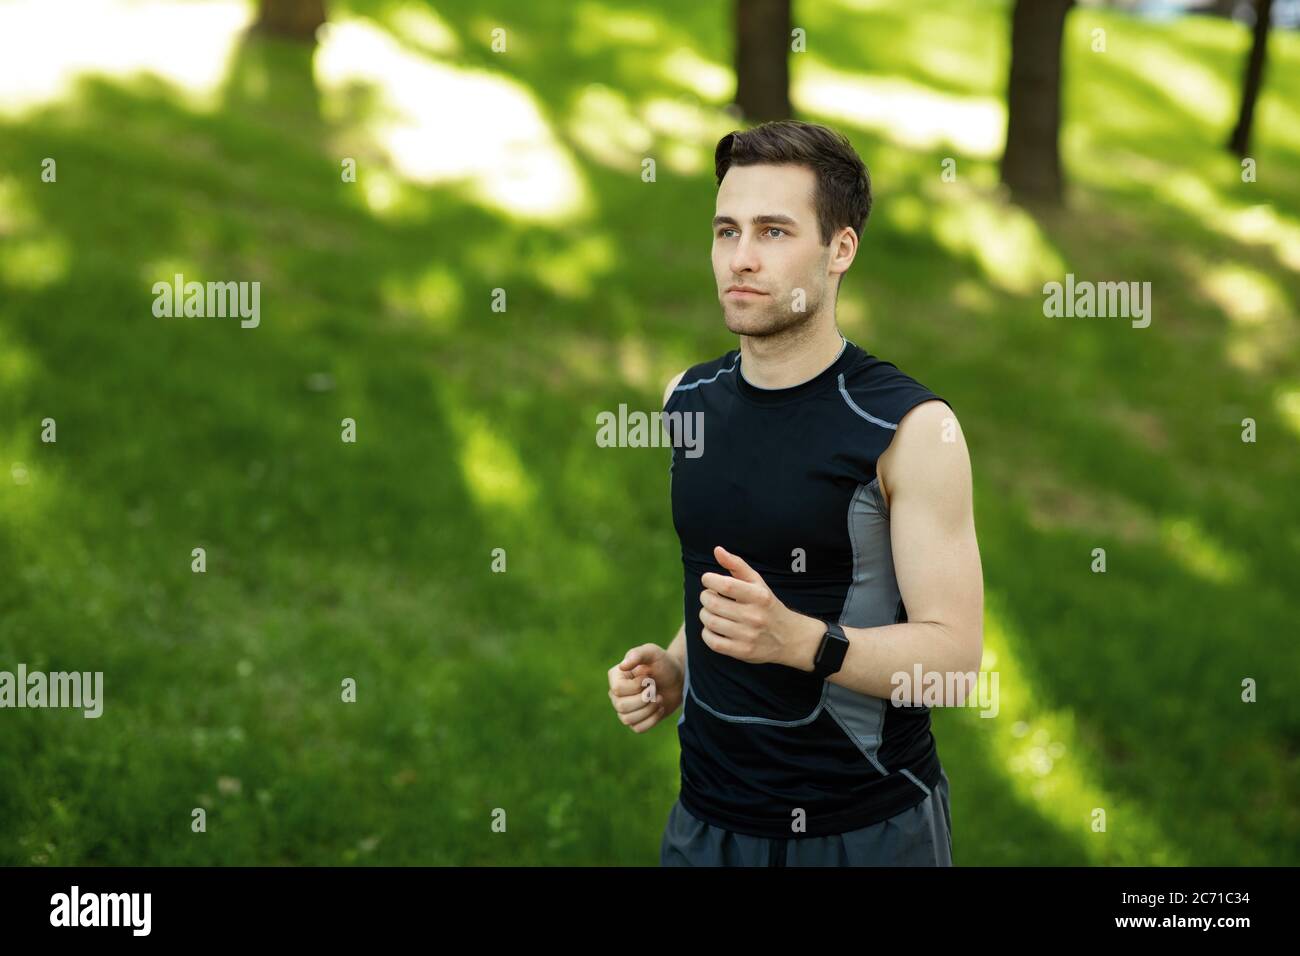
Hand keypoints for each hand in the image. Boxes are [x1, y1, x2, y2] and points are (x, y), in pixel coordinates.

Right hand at [608, 643, 683, 732]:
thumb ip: (638, 654)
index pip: (617, 689)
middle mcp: (616, 694)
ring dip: (649, 710)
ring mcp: (625, 708)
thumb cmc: (664, 663)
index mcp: (615, 676)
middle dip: (644, 699)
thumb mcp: (652, 653)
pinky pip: (637, 728)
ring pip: (627, 719)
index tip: (648, 677)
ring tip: (659, 698)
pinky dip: (652, 719)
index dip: (636, 686)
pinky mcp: (636, 720)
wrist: (678, 679)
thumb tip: (622, 666)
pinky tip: (660, 708)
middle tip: (655, 689)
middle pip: (621, 706)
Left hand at [699, 545, 823, 670]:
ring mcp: (748, 635)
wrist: (790, 638)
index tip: (708, 580)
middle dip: (705, 597)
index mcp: (758, 596)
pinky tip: (712, 627)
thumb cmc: (768, 605)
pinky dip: (706, 633)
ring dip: (704, 614)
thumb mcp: (758, 583)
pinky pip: (712, 642)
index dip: (709, 580)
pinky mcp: (742, 652)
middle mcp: (754, 616)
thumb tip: (717, 550)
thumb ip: (736, 565)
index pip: (726, 585)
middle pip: (713, 604)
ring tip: (711, 611)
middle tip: (709, 596)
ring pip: (710, 622)